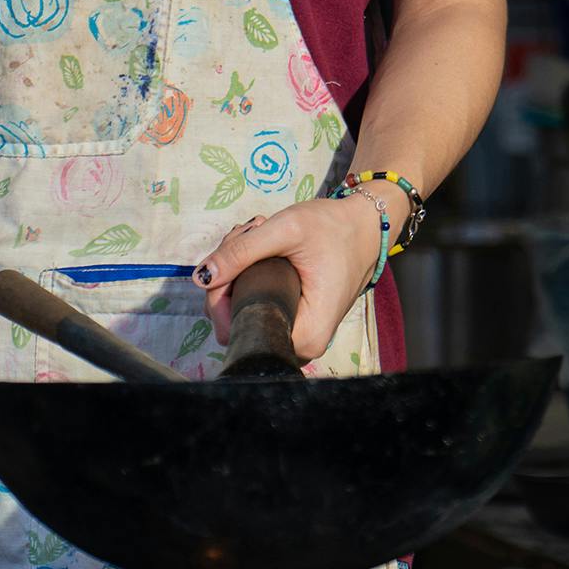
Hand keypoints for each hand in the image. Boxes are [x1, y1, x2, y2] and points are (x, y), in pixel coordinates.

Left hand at [192, 192, 385, 363]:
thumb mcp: (287, 230)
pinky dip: (250, 274)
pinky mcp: (291, 319)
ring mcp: (295, 332)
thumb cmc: (335, 228)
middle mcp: (299, 344)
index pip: (240, 330)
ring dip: (238, 271)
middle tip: (246, 234)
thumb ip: (242, 252)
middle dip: (230, 276)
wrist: (366, 225)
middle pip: (236, 321)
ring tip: (255, 234)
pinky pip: (255, 303)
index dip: (223, 297)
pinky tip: (260, 246)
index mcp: (304, 335)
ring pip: (242, 310)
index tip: (231, 256)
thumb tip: (202, 277)